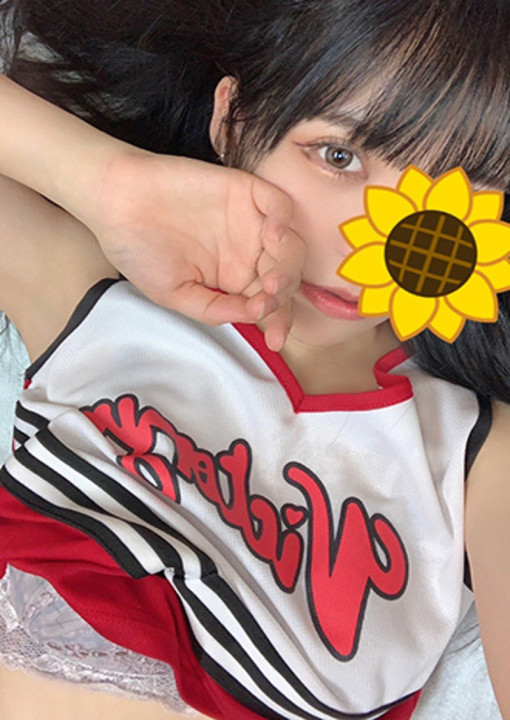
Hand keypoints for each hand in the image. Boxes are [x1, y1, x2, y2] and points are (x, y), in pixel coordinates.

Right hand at [88, 150, 305, 351]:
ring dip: (288, 265)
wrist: (115, 203)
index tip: (275, 340)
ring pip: (290, 245)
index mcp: (233, 279)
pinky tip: (271, 237)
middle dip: (284, 296)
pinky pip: (279, 205)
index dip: (278, 322)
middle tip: (267, 302)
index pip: (269, 303)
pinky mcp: (244, 192)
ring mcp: (248, 222)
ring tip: (271, 279)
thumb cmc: (138, 247)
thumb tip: (254, 316)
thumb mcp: (173, 293)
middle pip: (286, 277)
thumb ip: (214, 308)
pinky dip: (282, 221)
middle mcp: (247, 252)